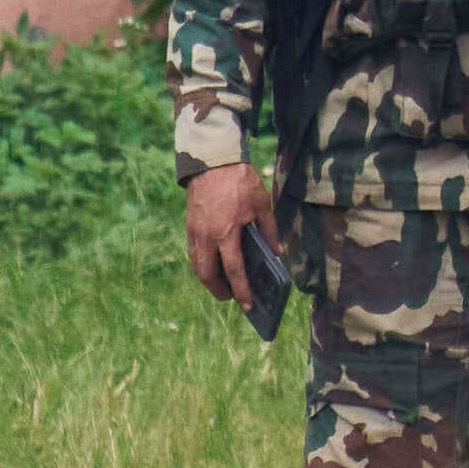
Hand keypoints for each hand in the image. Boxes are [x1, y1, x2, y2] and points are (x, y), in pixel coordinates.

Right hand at [182, 159, 271, 306]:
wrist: (213, 162)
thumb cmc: (240, 181)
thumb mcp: (262, 204)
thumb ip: (270, 230)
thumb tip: (278, 253)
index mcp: (226, 233)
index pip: (233, 270)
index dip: (241, 290)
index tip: (248, 305)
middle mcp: (206, 237)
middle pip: (208, 275)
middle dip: (219, 291)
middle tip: (233, 297)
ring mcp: (195, 233)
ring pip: (197, 266)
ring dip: (208, 279)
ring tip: (223, 285)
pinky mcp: (189, 226)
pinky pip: (193, 253)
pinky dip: (201, 265)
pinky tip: (212, 265)